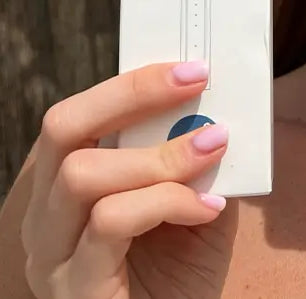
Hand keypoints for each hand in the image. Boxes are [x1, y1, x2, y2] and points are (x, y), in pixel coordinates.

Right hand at [20, 61, 237, 298]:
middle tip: (198, 84)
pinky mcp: (75, 289)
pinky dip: (167, 201)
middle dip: (134, 95)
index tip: (192, 68)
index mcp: (69, 188)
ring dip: (161, 154)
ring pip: (82, 174)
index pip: (79, 115)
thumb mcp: (197, 201)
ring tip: (212, 149)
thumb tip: (218, 106)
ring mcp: (53, 255)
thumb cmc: (183, 272)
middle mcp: (47, 217)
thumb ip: (199, 159)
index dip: (132, 83)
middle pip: (63, 129)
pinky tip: (207, 208)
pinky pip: (110, 222)